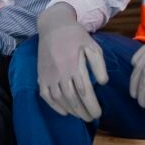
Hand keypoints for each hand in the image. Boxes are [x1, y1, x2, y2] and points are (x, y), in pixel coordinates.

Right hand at [37, 3, 107, 121]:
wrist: (53, 26)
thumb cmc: (75, 36)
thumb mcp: (92, 46)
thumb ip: (98, 65)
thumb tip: (103, 83)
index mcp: (74, 66)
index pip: (85, 92)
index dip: (92, 105)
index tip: (98, 113)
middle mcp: (60, 73)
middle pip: (72, 99)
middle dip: (83, 112)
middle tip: (91, 118)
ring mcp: (49, 75)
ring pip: (59, 99)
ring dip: (71, 110)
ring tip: (80, 116)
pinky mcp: (41, 75)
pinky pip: (46, 95)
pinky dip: (54, 106)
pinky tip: (64, 111)